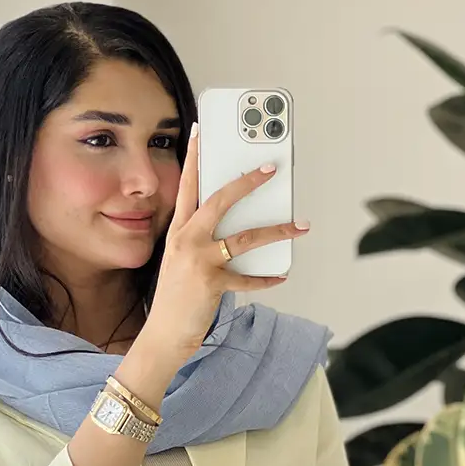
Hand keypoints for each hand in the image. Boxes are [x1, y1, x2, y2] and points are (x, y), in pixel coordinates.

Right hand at [143, 123, 309, 362]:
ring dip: (277, 229)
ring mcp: (199, 262)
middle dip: (247, 182)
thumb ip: (202, 239)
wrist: (164, 335)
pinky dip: (267, 277)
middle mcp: (187, 241)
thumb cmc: (175, 298)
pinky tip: (281, 275)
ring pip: (245, 237)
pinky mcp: (212, 284)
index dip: (195, 157)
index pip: (187, 187)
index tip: (202, 130)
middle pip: (220, 201)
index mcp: (178, 232)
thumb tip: (237, 225)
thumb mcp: (181, 261)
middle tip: (271, 168)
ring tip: (300, 225)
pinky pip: (247, 277)